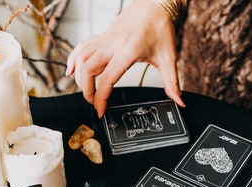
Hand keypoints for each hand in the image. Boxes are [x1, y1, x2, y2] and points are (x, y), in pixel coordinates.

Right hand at [66, 0, 184, 117]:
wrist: (154, 3)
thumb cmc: (160, 28)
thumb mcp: (168, 58)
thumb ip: (172, 83)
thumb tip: (179, 101)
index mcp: (128, 51)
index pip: (107, 79)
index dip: (100, 98)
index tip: (100, 110)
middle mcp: (112, 44)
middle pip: (87, 70)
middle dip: (86, 91)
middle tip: (93, 103)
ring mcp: (104, 39)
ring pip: (81, 58)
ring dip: (79, 77)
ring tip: (85, 91)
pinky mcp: (101, 36)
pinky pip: (81, 48)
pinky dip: (73, 60)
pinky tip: (72, 70)